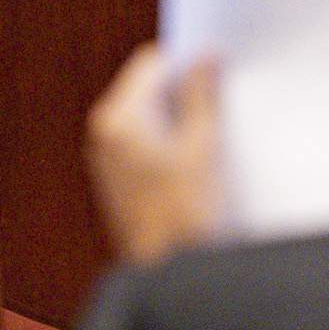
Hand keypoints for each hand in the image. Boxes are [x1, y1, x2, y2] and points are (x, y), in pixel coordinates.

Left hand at [85, 46, 224, 264]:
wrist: (171, 270)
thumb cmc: (185, 214)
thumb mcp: (204, 144)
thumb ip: (202, 95)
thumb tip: (205, 59)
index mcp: (120, 119)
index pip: (152, 63)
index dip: (188, 61)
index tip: (218, 68)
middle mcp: (106, 134)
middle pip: (149, 88)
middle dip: (186, 89)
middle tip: (222, 101)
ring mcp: (110, 157)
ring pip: (151, 114)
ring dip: (182, 115)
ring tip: (213, 135)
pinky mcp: (122, 178)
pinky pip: (148, 139)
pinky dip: (173, 138)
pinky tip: (200, 158)